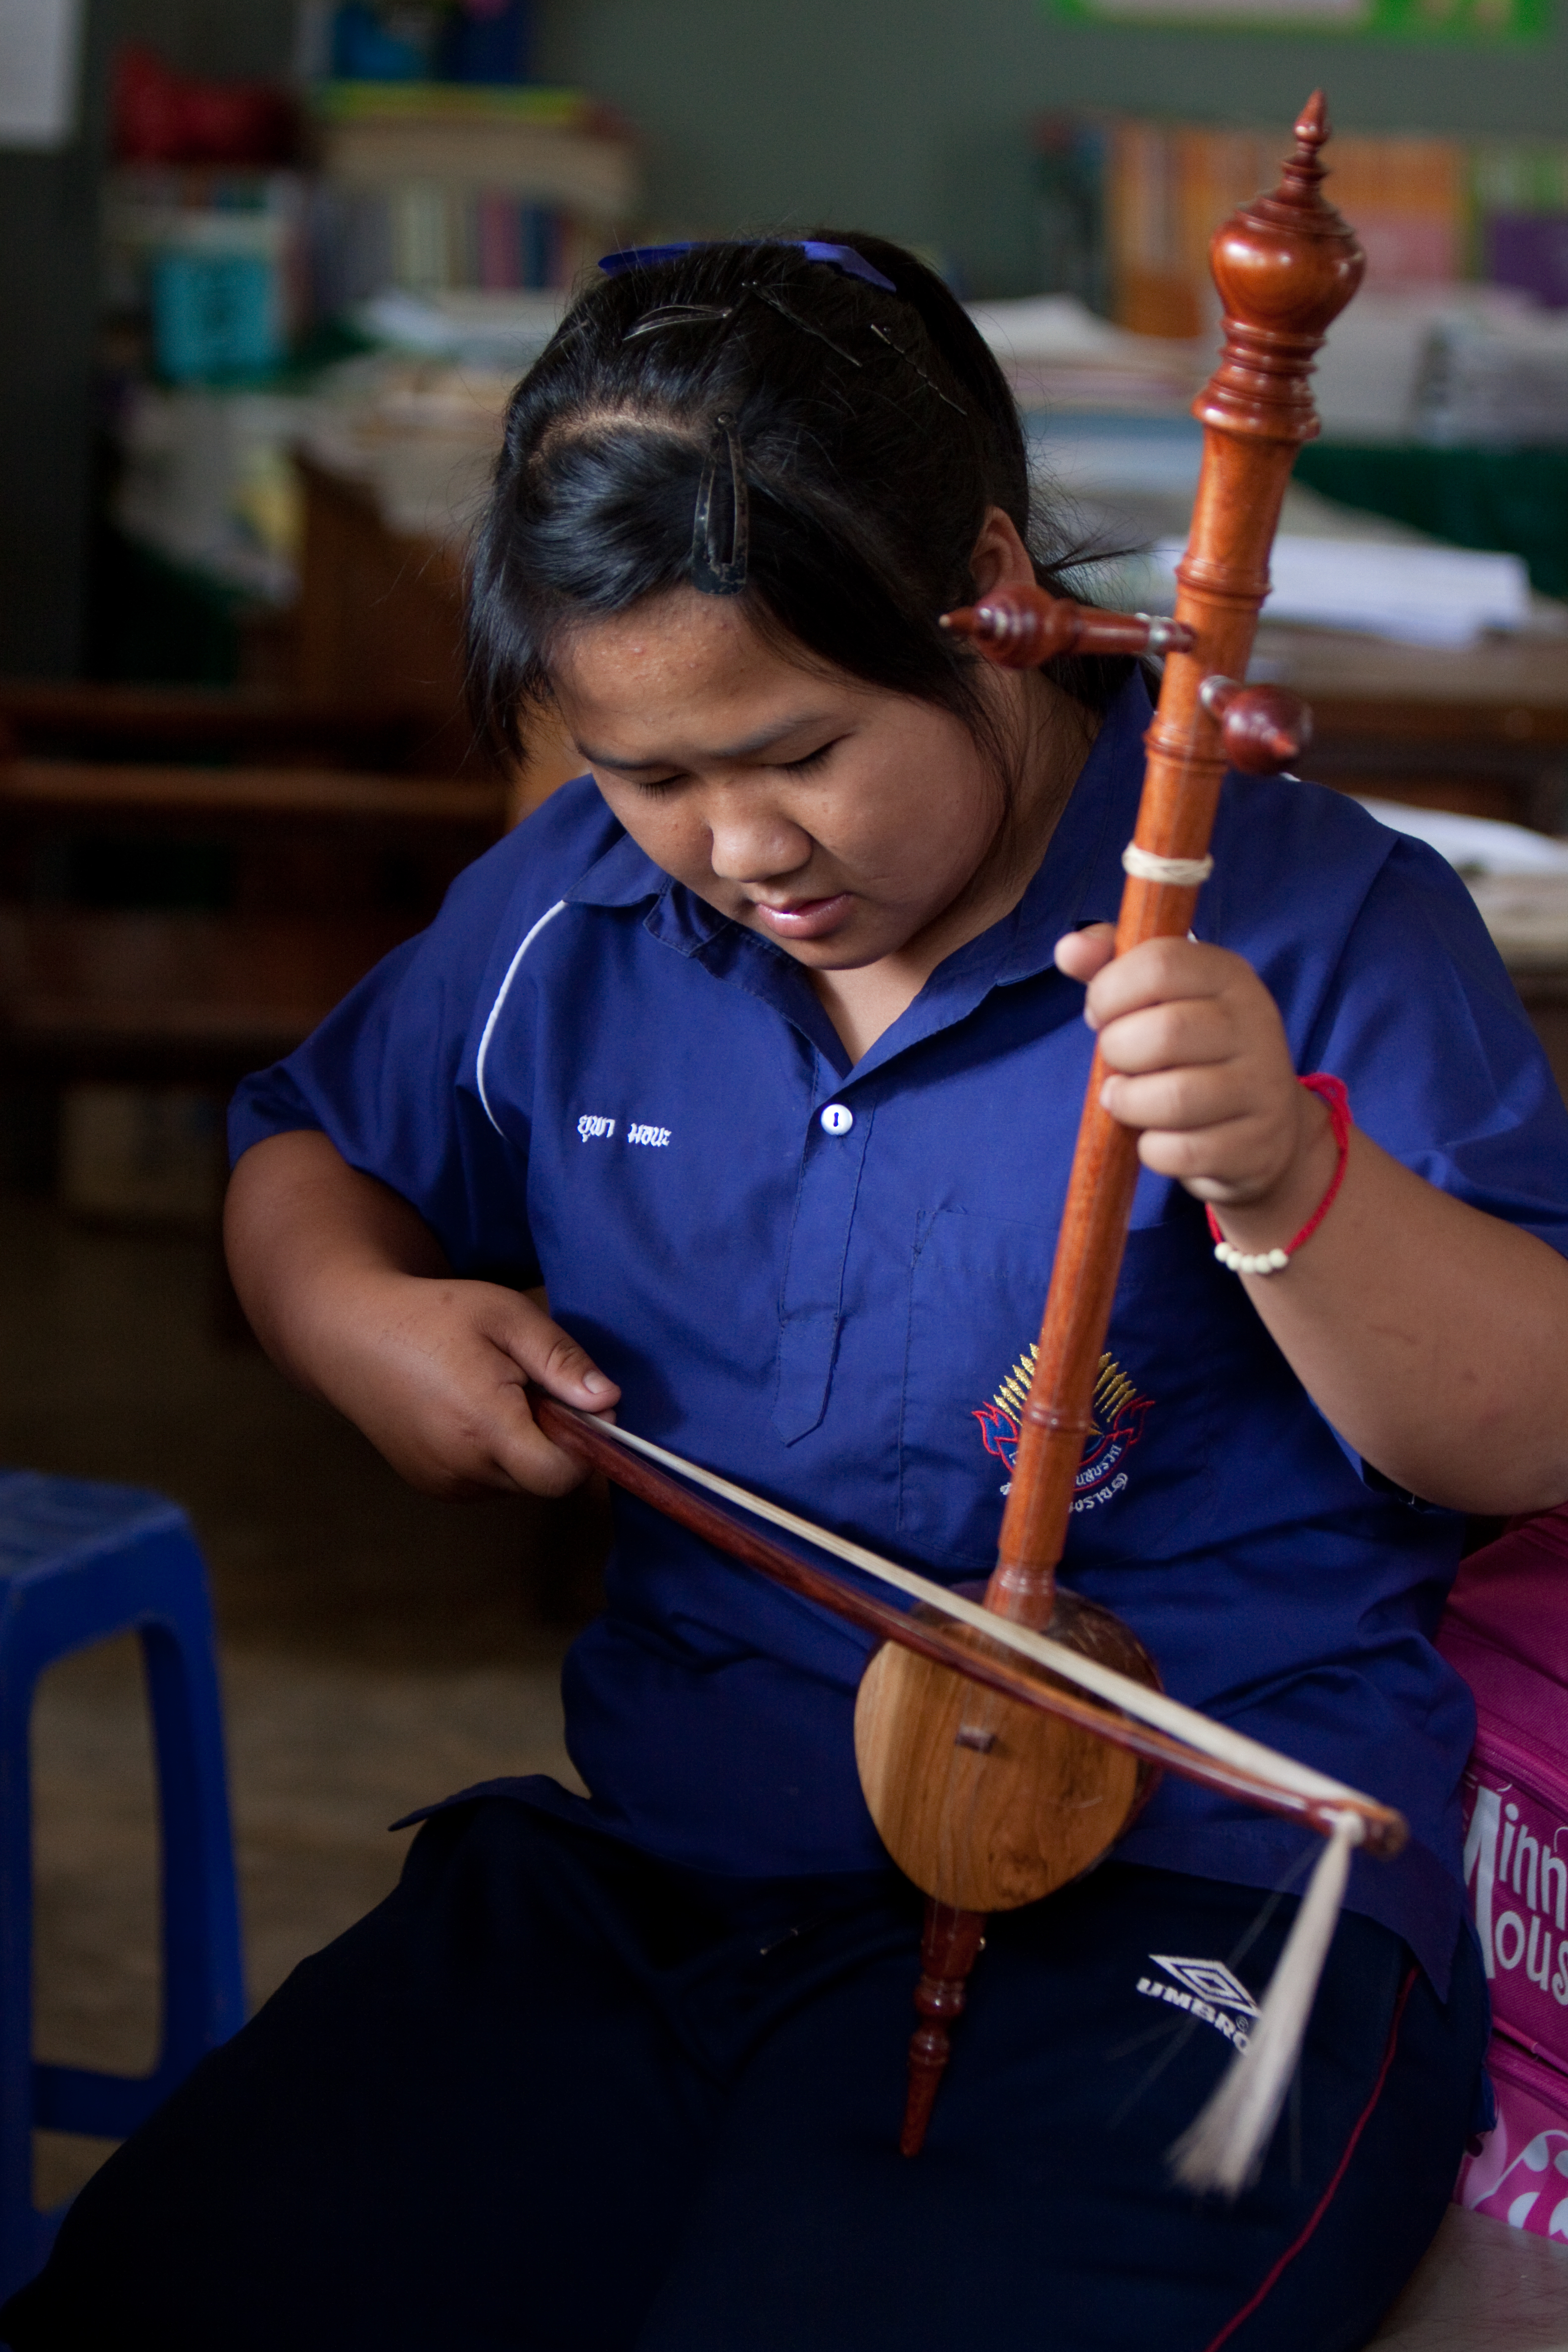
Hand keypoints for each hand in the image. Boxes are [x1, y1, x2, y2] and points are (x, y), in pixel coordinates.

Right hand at [306, 1270, 618, 1500]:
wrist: (351, 1335)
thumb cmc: (432, 1315)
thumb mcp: (507, 1316)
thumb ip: (561, 1360)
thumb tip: (610, 1402)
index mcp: (484, 1425)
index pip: (562, 1475)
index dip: (586, 1445)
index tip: (579, 1404)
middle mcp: (463, 1467)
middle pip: (544, 1479)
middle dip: (555, 1441)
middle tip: (529, 1386)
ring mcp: (443, 1482)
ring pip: (517, 1482)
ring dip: (525, 1447)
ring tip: (494, 1393)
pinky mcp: (432, 1485)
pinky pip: (488, 1482)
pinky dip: (496, 1455)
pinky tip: (471, 1411)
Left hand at [1054, 925, 1331, 1220]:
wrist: (1268, 1128)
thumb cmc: (1194, 1053)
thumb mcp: (1161, 1000)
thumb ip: (1111, 967)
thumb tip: (1068, 948)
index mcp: (1229, 976)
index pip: (1160, 963)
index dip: (1110, 991)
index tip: (1102, 1014)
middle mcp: (1255, 1024)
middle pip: (1164, 1033)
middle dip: (1116, 1052)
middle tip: (1116, 1062)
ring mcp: (1262, 1087)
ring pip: (1174, 1099)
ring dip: (1129, 1104)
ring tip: (1125, 1099)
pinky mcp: (1255, 1145)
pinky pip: (1180, 1151)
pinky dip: (1152, 1149)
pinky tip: (1157, 1137)